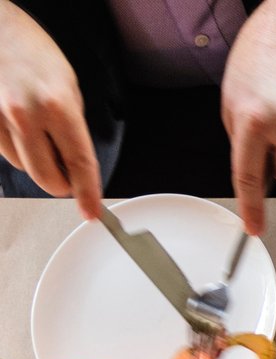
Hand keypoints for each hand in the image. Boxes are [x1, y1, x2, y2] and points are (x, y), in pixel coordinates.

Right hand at [0, 4, 101, 218]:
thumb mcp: (69, 87)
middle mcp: (25, 114)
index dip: (87, 193)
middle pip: (46, 177)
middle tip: (68, 172)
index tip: (92, 212)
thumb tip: (76, 166)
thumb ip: (72, 129)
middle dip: (61, 182)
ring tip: (37, 128)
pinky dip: (15, 147)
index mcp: (57, 106)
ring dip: (35, 159)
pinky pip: (3, 153)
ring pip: (23, 166)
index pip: (79, 163)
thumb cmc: (34, 53)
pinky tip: (18, 124)